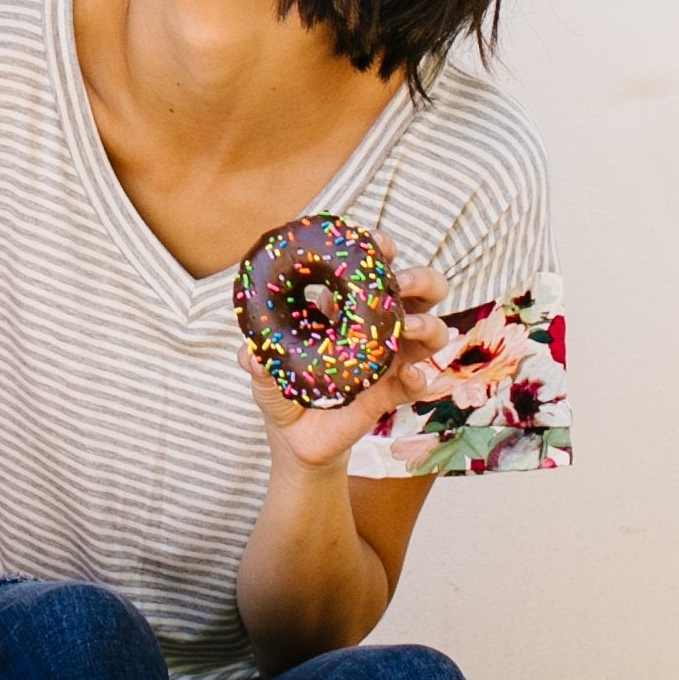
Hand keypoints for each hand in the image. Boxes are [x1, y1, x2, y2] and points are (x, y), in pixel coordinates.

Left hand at [237, 267, 466, 470]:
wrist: (292, 436)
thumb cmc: (280, 386)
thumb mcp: (264, 370)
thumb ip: (258, 360)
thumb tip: (250, 355)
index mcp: (344, 307)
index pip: (371, 270)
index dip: (380, 251)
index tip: (379, 243)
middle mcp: (375, 328)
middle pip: (417, 293)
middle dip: (420, 280)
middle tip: (403, 280)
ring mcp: (388, 360)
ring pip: (428, 334)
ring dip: (428, 325)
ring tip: (410, 326)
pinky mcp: (390, 394)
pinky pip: (415, 383)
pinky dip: (418, 377)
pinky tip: (410, 374)